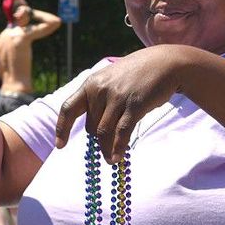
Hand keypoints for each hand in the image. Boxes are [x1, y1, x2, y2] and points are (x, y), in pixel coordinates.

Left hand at [55, 45, 184, 162]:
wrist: (164, 63)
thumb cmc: (135, 75)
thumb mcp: (109, 79)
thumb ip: (97, 99)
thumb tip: (91, 131)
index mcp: (90, 84)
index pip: (68, 108)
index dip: (62, 128)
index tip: (59, 145)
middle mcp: (100, 90)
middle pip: (90, 126)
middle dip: (98, 139)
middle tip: (107, 146)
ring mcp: (117, 97)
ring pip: (103, 132)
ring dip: (105, 150)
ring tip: (110, 161)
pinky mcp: (134, 105)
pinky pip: (121, 132)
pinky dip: (117, 148)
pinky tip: (116, 159)